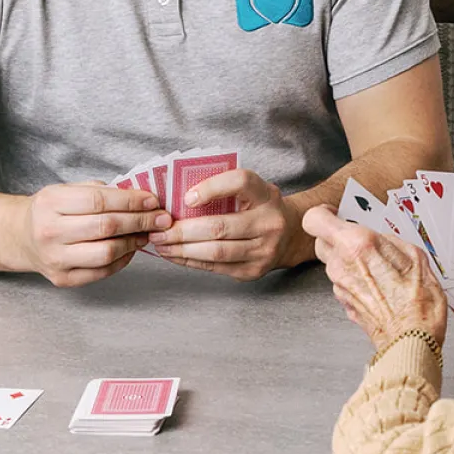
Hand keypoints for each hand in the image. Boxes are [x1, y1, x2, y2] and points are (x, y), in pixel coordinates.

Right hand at [18, 182, 170, 286]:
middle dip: (140, 221)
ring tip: (147, 233)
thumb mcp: (68, 190)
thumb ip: (101, 192)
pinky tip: (131, 248)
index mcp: (51, 203)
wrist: (21, 237)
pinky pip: (102, 272)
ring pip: (106, 252)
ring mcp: (55, 259)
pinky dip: (123, 260)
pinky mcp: (62, 279)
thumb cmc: (52, 210)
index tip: (153, 200)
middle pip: (106, 227)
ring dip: (134, 242)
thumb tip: (141, 198)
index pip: (99, 201)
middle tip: (162, 218)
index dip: (131, 201)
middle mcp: (50, 232)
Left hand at [150, 169, 302, 280]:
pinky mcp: (254, 270)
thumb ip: (225, 189)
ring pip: (216, 252)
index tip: (186, 197)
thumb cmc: (262, 207)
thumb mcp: (253, 191)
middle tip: (159, 229)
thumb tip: (177, 197)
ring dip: (183, 249)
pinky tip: (175, 255)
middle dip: (183, 230)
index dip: (211, 188)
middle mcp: (269, 222)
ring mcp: (264, 250)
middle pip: (220, 227)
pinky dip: (191, 261)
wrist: (293, 235)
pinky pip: (216, 267)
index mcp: (266, 195)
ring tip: (162, 244)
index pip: (239, 183)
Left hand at [300, 206, 446, 350]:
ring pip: (332, 263)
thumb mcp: (414, 254)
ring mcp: (340, 287)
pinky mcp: (344, 304)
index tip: (336, 213)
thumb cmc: (418, 300)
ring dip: (347, 259)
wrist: (413, 339)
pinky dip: (355, 279)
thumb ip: (389, 239)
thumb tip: (379, 236)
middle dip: (336, 236)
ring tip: (377, 264)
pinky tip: (378, 283)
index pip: (314, 220)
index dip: (323, 214)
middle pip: (320, 241)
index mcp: (355, 245)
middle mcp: (341, 265)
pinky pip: (343, 282)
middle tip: (360, 237)